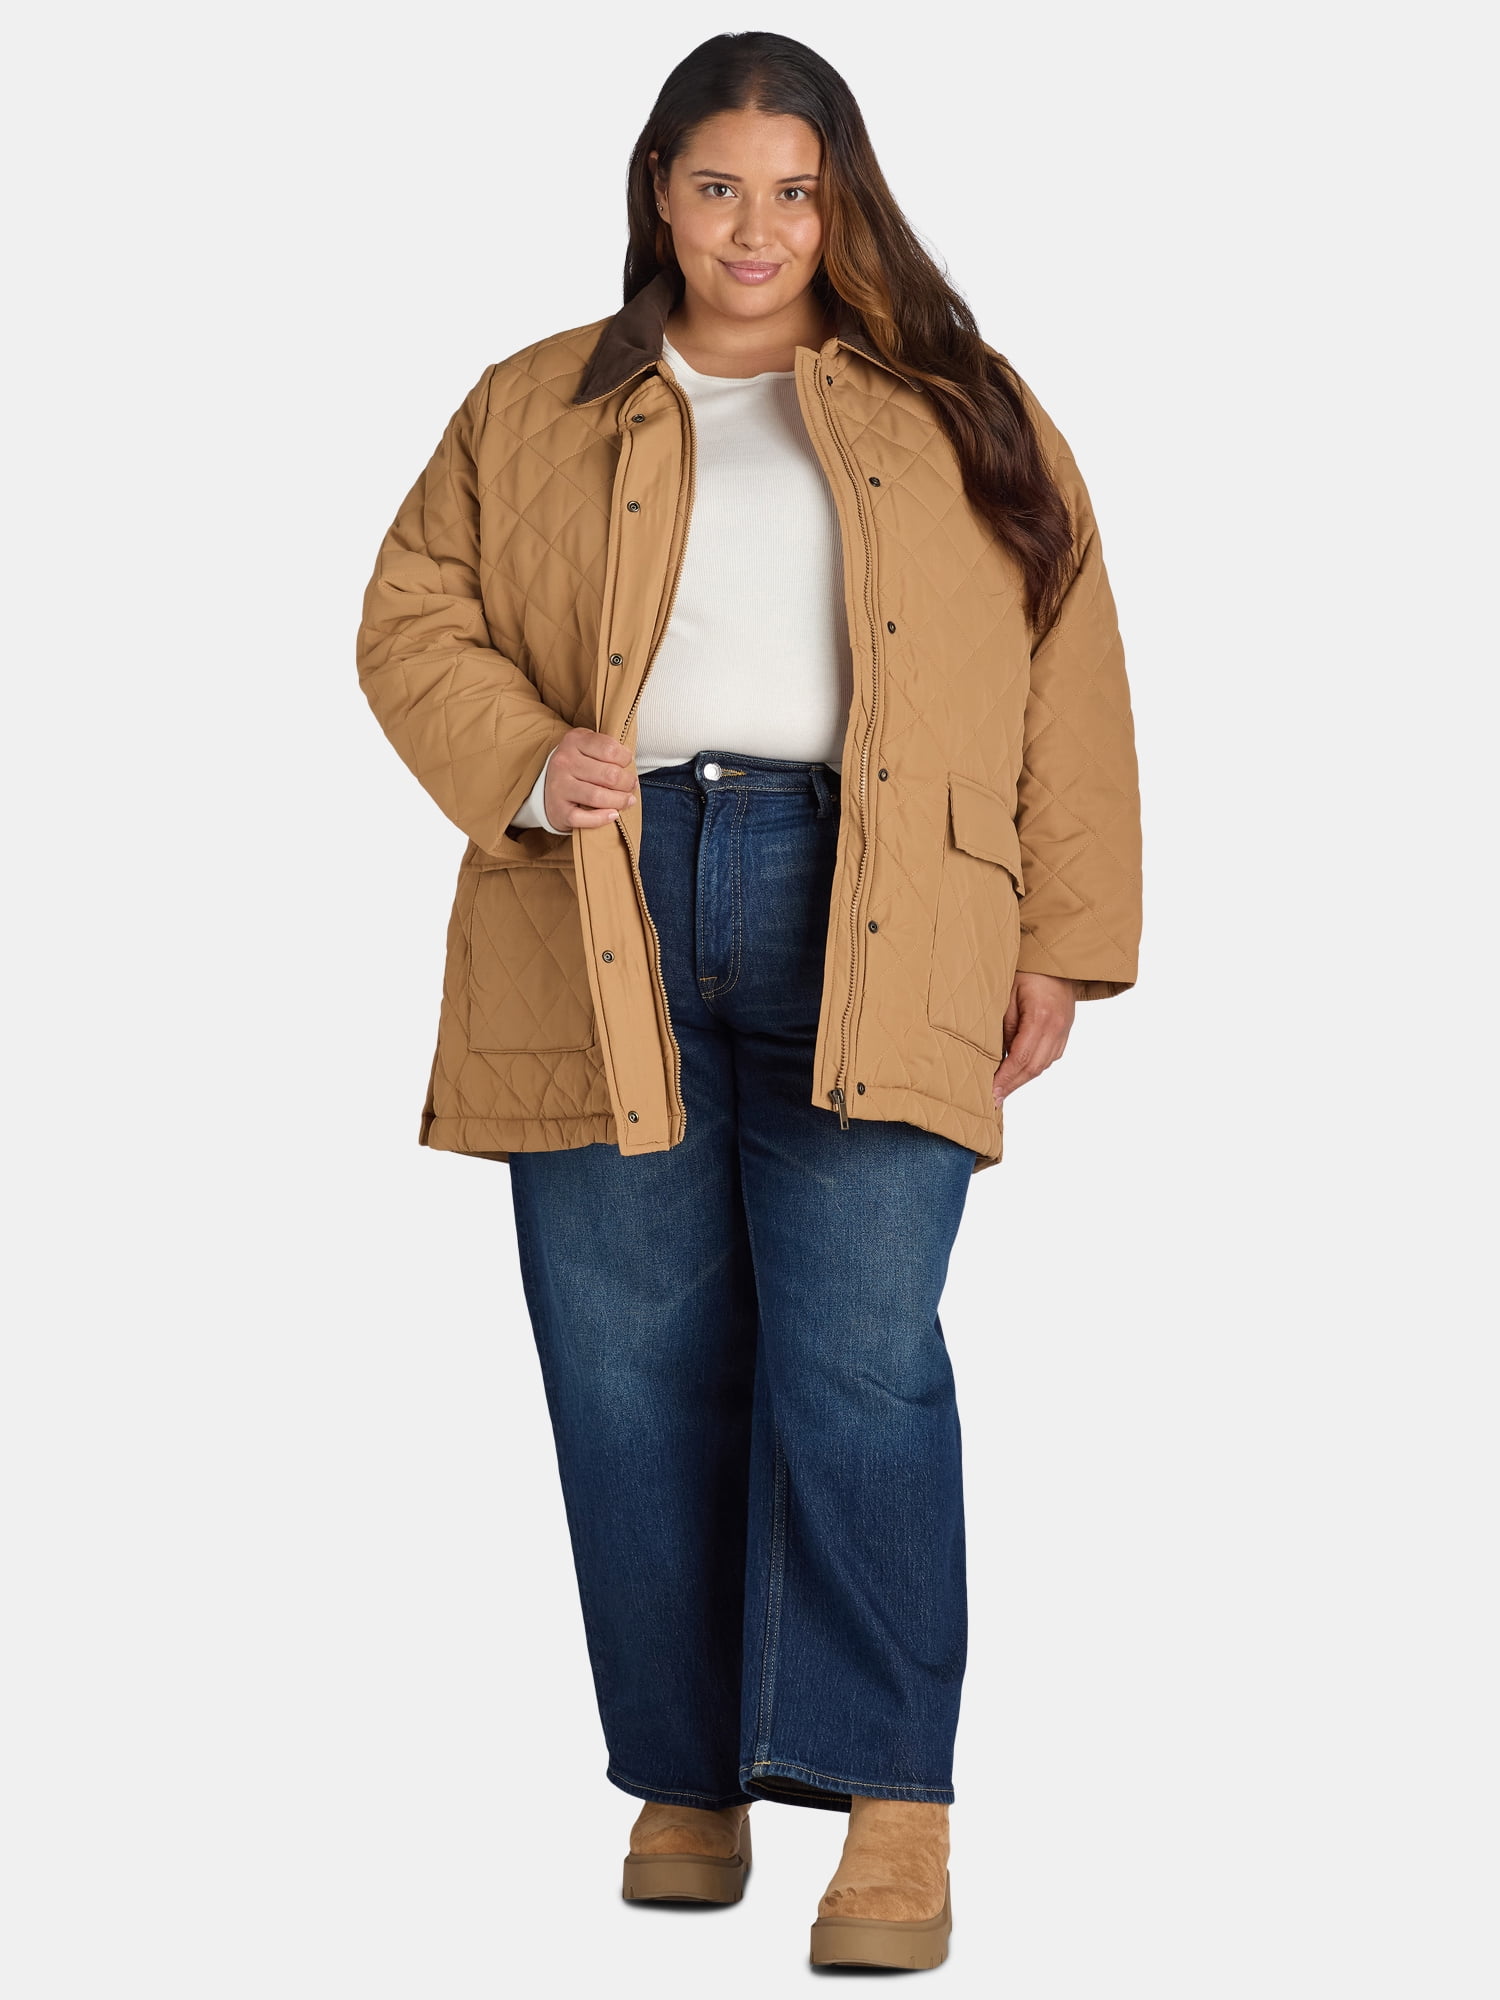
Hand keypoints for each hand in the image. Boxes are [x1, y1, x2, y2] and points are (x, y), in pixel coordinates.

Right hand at [543, 728, 638, 829]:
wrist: (547, 788)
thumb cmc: (577, 767)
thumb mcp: (587, 747)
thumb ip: (607, 749)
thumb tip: (631, 764)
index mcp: (574, 741)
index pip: (610, 749)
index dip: (625, 759)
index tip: (626, 764)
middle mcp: (563, 762)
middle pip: (609, 775)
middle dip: (627, 782)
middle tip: (631, 786)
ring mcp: (559, 787)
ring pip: (598, 796)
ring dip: (620, 801)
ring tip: (628, 800)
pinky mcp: (558, 810)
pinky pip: (584, 818)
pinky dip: (602, 818)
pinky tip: (613, 815)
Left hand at [993, 972, 1075, 1102]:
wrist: (1058, 957)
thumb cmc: (1028, 970)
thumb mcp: (1007, 993)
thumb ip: (1004, 1025)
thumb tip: (998, 1055)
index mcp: (1041, 1017)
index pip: (1021, 1057)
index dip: (1005, 1078)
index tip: (991, 1091)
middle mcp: (1057, 1028)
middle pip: (1034, 1067)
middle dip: (1012, 1085)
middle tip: (993, 1100)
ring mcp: (1064, 1031)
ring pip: (1043, 1065)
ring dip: (1022, 1079)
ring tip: (1002, 1090)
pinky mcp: (1065, 1031)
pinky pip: (1049, 1057)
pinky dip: (1033, 1068)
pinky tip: (1018, 1073)